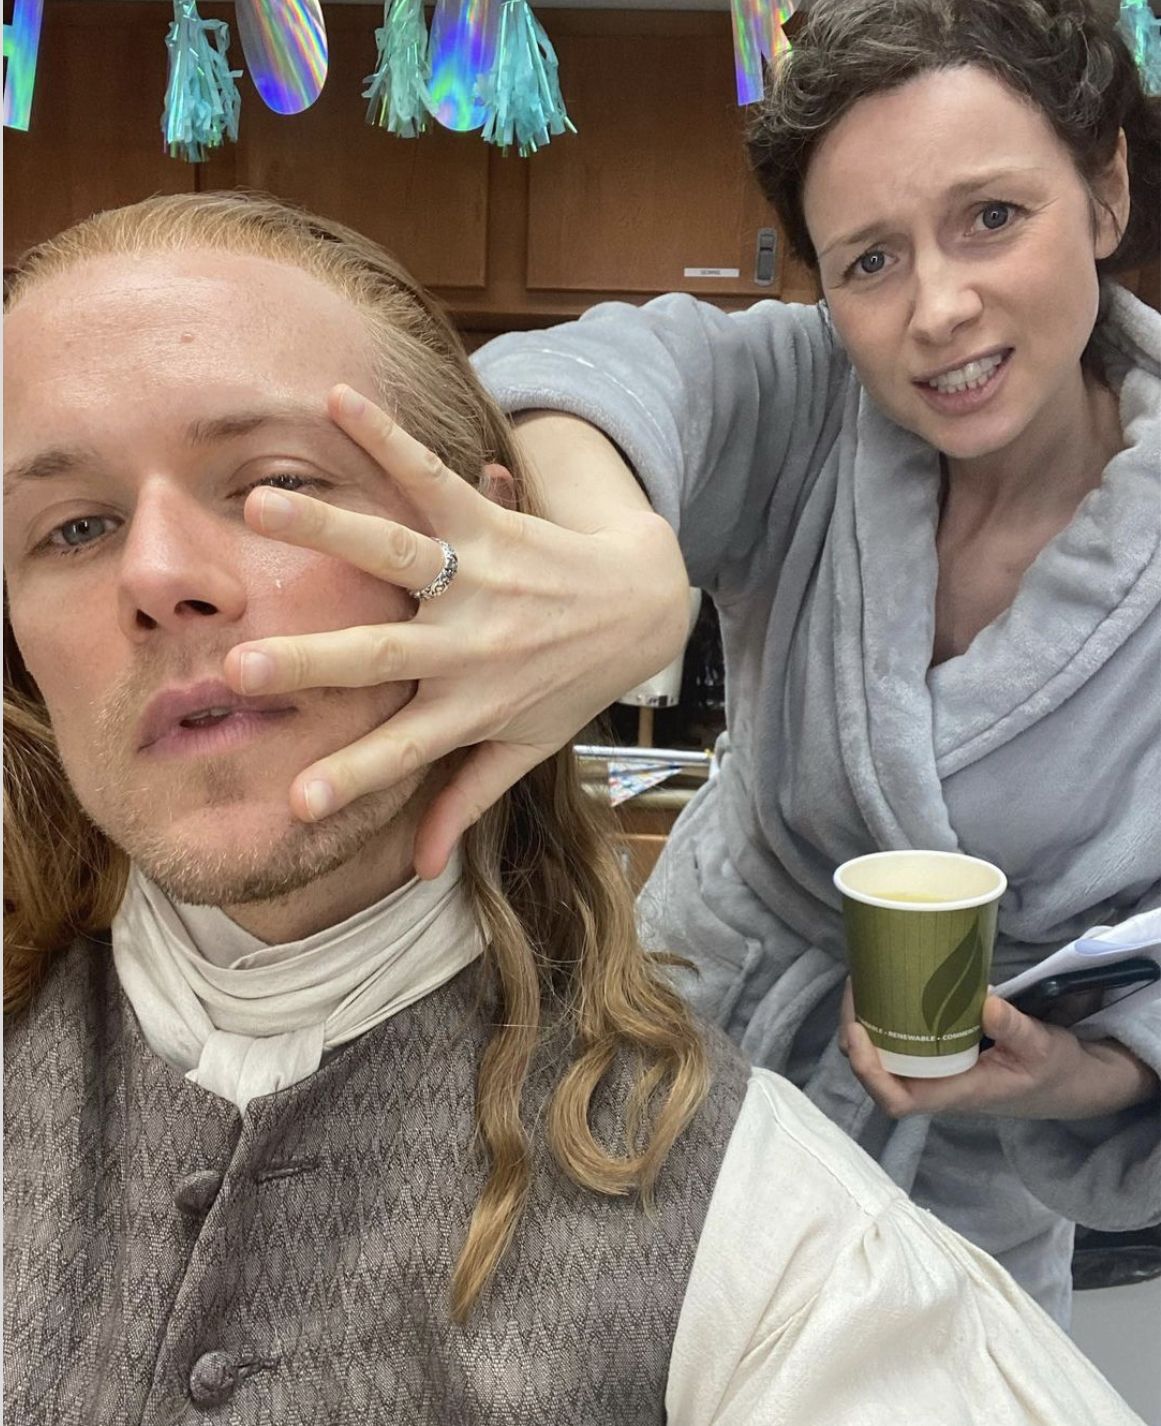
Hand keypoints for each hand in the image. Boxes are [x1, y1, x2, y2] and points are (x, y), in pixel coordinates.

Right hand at [222, 385, 689, 877]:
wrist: (644, 606)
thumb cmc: (573, 682)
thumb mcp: (525, 747)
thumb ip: (468, 798)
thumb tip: (422, 869)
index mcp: (472, 706)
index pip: (405, 751)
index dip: (354, 777)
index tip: (296, 802)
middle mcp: (471, 645)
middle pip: (382, 655)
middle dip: (312, 662)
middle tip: (239, 669)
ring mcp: (481, 579)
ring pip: (399, 554)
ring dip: (330, 529)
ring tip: (261, 506)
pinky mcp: (492, 522)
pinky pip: (436, 477)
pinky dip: (389, 439)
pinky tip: (338, 402)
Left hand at [838, 979, 1159, 1119]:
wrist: (1070, 1080)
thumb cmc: (1054, 1070)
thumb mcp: (1043, 1048)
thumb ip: (1016, 1029)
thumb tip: (985, 1004)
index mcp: (956, 1093)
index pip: (897, 1101)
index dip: (869, 1073)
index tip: (859, 1033)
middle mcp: (938, 1085)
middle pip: (878, 1075)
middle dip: (856, 1037)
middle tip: (856, 987)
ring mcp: (937, 1071)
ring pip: (886, 1057)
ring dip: (867, 1025)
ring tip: (863, 981)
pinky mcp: (942, 1054)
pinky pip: (903, 1042)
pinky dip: (888, 1017)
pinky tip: (887, 986)